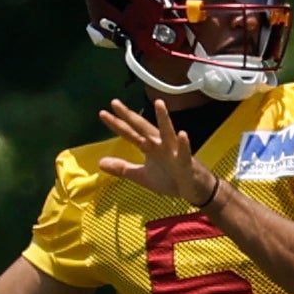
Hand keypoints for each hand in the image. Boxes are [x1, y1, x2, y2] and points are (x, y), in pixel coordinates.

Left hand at [95, 99, 216, 204]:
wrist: (193, 191)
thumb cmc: (170, 179)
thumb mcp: (141, 175)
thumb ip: (122, 168)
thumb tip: (100, 163)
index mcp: (149, 147)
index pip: (130, 133)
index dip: (117, 124)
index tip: (102, 113)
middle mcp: (160, 145)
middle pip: (143, 128)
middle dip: (131, 116)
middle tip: (115, 103)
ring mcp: (174, 152)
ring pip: (168, 133)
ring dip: (164, 119)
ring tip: (160, 104)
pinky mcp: (186, 162)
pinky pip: (185, 152)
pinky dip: (184, 144)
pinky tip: (183, 134)